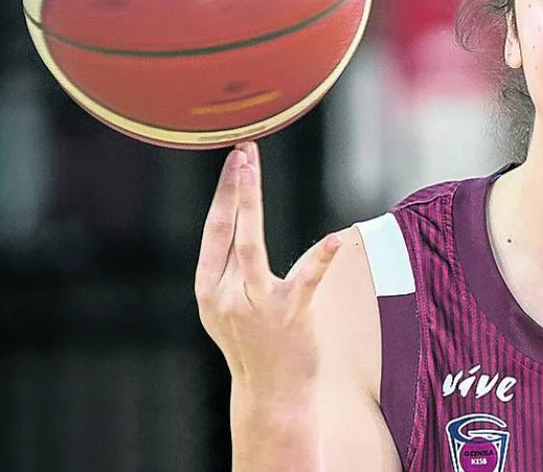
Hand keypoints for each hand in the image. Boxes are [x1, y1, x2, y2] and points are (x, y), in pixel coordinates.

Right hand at [194, 141, 340, 395]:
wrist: (271, 393)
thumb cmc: (253, 343)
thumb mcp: (226, 306)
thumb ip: (229, 270)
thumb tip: (237, 223)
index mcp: (208, 288)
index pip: (213, 231)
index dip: (223, 194)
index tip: (232, 159)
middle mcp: (225, 294)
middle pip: (229, 229)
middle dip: (234, 187)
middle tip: (242, 149)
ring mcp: (256, 304)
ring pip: (251, 245)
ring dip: (250, 202)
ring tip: (252, 168)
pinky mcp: (289, 315)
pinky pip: (305, 280)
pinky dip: (320, 259)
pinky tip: (334, 239)